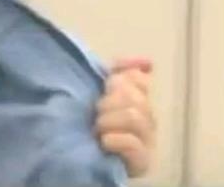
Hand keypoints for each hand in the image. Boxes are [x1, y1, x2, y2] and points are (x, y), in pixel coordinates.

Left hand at [96, 57, 154, 177]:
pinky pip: (133, 144)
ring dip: (108, 122)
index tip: (106, 88)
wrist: (75, 155)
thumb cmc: (85, 121)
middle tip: (94, 114)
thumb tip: (148, 62)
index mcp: (137, 99)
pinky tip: (104, 142)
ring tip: (95, 130)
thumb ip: (117, 71)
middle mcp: (147, 118)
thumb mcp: (94, 91)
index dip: (118, 80)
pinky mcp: (143, 161)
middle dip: (108, 103)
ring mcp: (148, 141)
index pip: (138, 79)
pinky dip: (114, 140)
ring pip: (134, 117)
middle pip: (135, 97)